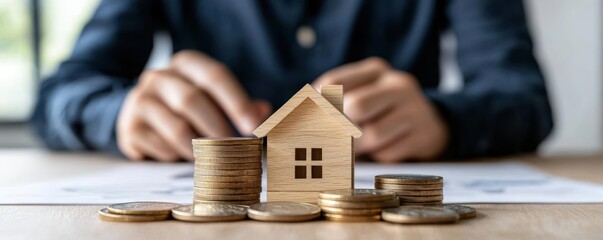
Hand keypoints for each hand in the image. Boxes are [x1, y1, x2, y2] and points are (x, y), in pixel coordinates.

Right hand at [117, 50, 270, 161]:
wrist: (139, 116)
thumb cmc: (188, 108)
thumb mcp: (213, 99)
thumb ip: (240, 105)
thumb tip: (264, 112)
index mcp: (186, 64)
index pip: (215, 76)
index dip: (237, 102)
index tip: (254, 126)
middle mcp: (159, 76)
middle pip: (192, 100)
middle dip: (218, 128)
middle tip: (234, 148)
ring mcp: (140, 101)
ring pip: (177, 127)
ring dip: (200, 148)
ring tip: (213, 158)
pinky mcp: (129, 129)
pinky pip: (162, 147)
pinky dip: (180, 157)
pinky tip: (185, 157)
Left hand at [313, 57, 447, 162]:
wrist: (431, 124)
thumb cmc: (383, 112)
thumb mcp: (363, 96)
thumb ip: (335, 103)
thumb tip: (303, 122)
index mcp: (376, 69)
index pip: (333, 82)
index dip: (317, 105)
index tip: (309, 122)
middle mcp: (398, 83)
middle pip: (355, 106)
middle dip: (341, 128)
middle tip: (335, 141)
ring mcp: (415, 108)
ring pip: (373, 133)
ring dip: (360, 148)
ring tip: (360, 148)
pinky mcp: (425, 134)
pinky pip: (390, 152)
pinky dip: (381, 156)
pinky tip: (386, 149)